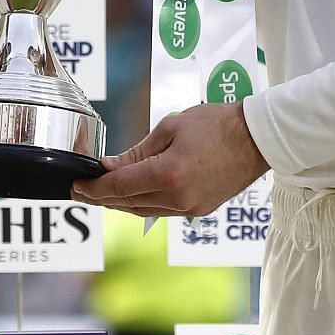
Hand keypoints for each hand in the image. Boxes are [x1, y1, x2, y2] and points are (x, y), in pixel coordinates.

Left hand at [70, 102, 268, 216]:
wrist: (258, 138)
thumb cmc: (216, 124)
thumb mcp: (170, 128)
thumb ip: (137, 152)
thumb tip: (108, 167)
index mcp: (168, 175)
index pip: (118, 187)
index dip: (92, 189)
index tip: (75, 186)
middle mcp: (178, 199)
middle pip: (128, 204)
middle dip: (102, 197)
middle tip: (82, 190)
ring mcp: (190, 209)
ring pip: (144, 210)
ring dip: (121, 202)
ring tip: (102, 193)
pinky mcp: (200, 210)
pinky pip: (162, 210)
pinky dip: (144, 203)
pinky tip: (134, 193)